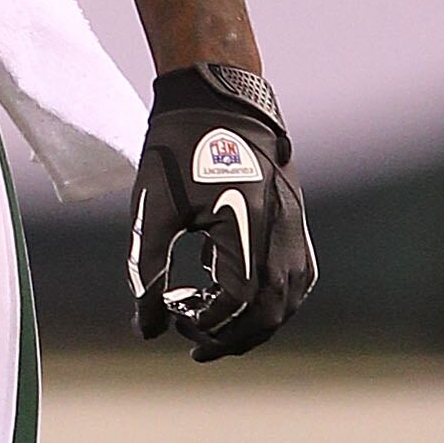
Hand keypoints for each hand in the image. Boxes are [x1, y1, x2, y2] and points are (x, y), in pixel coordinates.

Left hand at [129, 66, 315, 360]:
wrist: (215, 98)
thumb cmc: (176, 149)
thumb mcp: (153, 211)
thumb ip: (149, 271)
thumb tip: (146, 328)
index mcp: (248, 224)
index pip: (240, 301)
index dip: (206, 324)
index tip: (171, 318)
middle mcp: (282, 228)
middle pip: (272, 310)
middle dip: (233, 336)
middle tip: (194, 344)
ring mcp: (294, 224)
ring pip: (290, 297)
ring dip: (256, 322)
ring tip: (215, 330)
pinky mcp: (293, 219)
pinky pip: (297, 275)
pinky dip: (273, 298)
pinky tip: (238, 299)